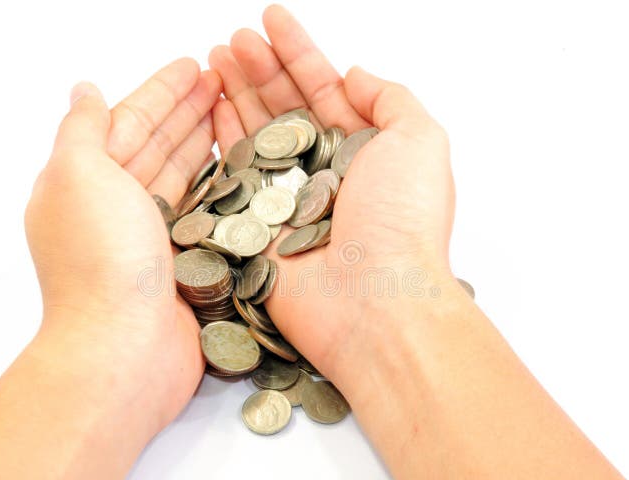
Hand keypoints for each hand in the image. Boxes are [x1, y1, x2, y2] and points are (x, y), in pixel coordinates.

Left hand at [24, 59, 220, 430]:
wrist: (123, 349)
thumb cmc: (100, 260)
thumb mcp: (77, 177)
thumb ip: (81, 129)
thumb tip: (84, 90)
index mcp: (85, 183)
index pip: (128, 122)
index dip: (162, 91)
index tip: (197, 65)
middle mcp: (116, 210)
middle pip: (159, 146)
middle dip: (190, 110)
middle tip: (228, 81)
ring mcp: (151, 240)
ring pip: (185, 178)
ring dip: (208, 143)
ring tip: (239, 112)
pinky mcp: (184, 266)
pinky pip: (205, 216)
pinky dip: (221, 189)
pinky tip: (242, 168)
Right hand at [210, 6, 458, 393]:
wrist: (373, 301)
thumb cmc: (403, 222)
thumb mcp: (420, 141)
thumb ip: (390, 99)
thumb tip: (355, 74)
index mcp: (363, 152)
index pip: (325, 89)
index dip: (298, 52)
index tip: (272, 19)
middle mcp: (324, 174)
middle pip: (285, 108)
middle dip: (259, 69)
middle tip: (234, 39)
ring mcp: (288, 202)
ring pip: (255, 137)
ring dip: (235, 95)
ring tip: (214, 58)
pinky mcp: (256, 229)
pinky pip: (232, 180)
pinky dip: (218, 143)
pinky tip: (207, 111)